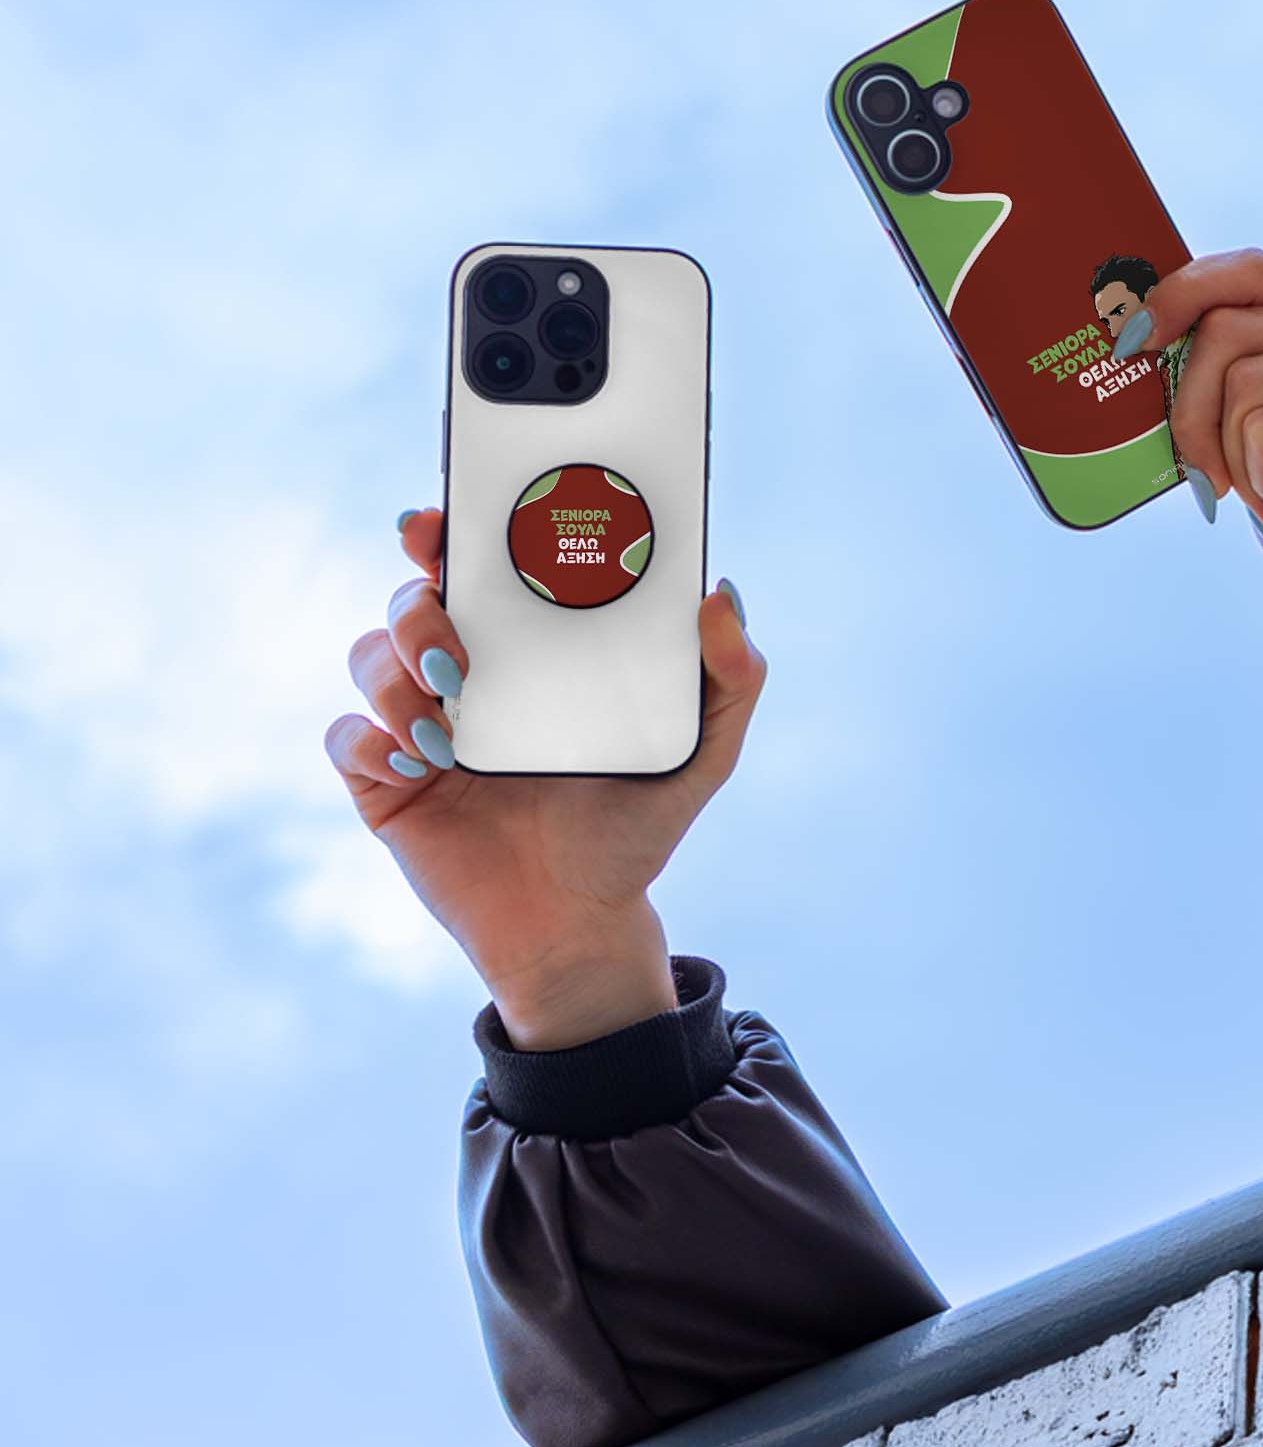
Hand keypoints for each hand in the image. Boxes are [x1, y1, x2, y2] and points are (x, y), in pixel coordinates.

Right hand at [325, 510, 766, 1047]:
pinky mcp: (384, 782)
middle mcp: (472, 672)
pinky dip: (369, 740)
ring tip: (448, 731)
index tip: (442, 520)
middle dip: (416, 599)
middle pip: (413, 596)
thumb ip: (733, 679)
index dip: (450, 530)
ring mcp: (421, 723)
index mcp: (535, 649)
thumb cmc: (635, 830)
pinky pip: (345, 737)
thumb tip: (721, 593)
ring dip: (396, 676)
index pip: (481, 566)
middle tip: (454, 642)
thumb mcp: (702, 754)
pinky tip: (420, 766)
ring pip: (368, 655)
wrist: (580, 926)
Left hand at [1127, 249, 1262, 701]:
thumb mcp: (1256, 443)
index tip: (1135, 342)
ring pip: (1240, 387)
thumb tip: (1138, 345)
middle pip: (1223, 332)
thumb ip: (1223, 387)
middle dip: (1191, 416)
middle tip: (1217, 482)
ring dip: (1237, 463)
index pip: (1246, 271)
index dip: (1180, 294)